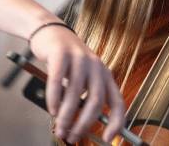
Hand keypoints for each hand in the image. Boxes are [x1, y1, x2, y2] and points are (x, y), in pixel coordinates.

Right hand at [29, 24, 124, 143]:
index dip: (116, 122)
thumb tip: (82, 129)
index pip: (117, 101)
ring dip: (66, 116)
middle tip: (73, 137)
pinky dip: (54, 99)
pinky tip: (52, 109)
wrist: (51, 32)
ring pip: (75, 94)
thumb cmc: (67, 62)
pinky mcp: (61, 54)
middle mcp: (96, 65)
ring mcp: (79, 58)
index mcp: (105, 74)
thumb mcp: (83, 78)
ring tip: (59, 128)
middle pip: (96, 100)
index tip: (108, 139)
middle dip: (84, 123)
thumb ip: (85, 98)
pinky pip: (57, 81)